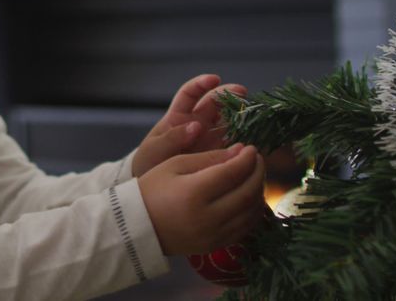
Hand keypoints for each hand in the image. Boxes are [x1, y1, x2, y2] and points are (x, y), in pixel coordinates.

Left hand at [132, 74, 247, 177]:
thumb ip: (171, 139)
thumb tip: (195, 126)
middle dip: (230, 95)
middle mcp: (198, 124)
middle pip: (216, 104)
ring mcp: (210, 139)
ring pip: (230, 122)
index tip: (214, 79)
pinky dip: (245, 141)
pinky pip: (236, 145)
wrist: (154, 194)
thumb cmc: (149, 165)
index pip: (190, 94)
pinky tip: (254, 141)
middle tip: (243, 95)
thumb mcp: (153, 151)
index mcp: (178, 117)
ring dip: (242, 117)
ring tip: (254, 117)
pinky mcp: (220, 155)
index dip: (202, 84)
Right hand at [138, 144, 266, 255]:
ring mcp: (214, 236)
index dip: (247, 158)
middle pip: (248, 193)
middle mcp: (208, 218)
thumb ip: (209, 158)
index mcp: (194, 193)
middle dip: (258, 172)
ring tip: (254, 175)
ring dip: (259, 191)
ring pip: (251, 213)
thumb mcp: (175, 164)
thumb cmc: (152, 189)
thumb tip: (240, 152)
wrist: (136, 226)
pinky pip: (245, 228)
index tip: (250, 147)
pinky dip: (252, 211)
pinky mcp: (216, 246)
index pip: (234, 173)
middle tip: (256, 159)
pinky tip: (249, 197)